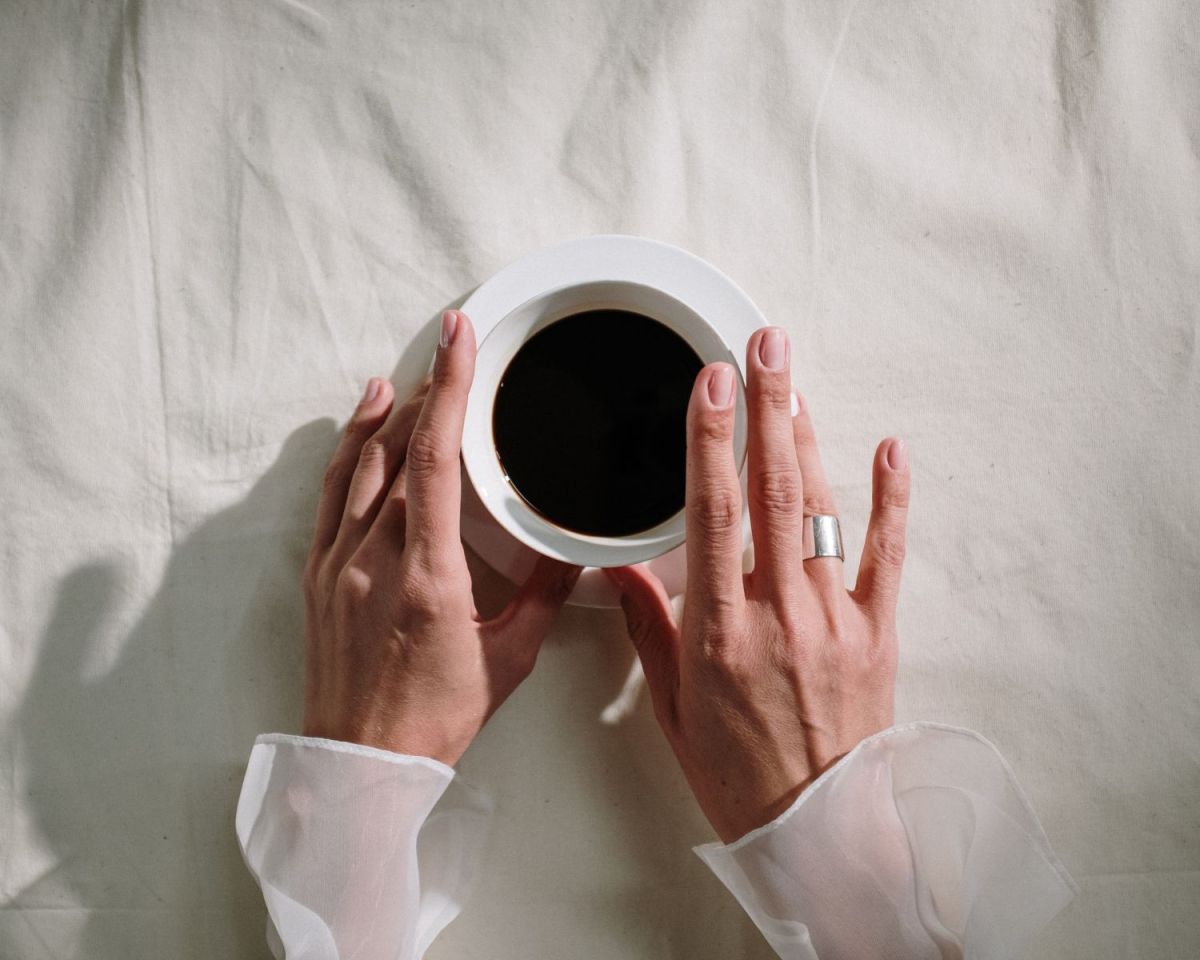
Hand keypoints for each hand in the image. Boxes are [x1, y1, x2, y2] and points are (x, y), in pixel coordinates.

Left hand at [302, 309, 583, 764]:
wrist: (362, 765)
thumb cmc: (433, 719)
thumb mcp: (509, 657)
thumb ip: (543, 595)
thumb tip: (572, 552)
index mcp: (428, 576)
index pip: (435, 458)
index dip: (448, 389)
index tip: (457, 341)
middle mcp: (374, 560)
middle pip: (397, 450)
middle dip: (427, 393)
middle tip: (448, 351)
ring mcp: (338, 565)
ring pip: (358, 468)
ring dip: (384, 417)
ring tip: (405, 378)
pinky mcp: (317, 577)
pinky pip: (330, 499)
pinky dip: (346, 456)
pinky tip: (361, 433)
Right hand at [605, 326, 910, 842]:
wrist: (817, 831)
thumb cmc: (739, 774)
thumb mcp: (672, 707)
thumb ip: (649, 630)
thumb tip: (623, 572)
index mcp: (721, 634)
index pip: (713, 517)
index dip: (712, 442)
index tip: (710, 384)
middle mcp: (780, 617)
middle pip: (774, 494)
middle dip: (767, 410)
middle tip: (763, 346)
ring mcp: (835, 622)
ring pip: (823, 513)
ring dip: (809, 440)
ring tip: (794, 383)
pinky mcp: (877, 634)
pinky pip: (887, 556)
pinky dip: (892, 501)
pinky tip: (891, 450)